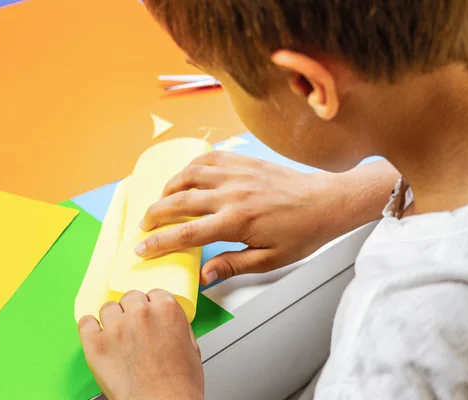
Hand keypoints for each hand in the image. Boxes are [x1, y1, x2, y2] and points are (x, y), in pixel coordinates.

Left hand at [79, 289, 203, 399]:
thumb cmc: (178, 386)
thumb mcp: (192, 347)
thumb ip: (177, 325)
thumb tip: (167, 320)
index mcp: (166, 310)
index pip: (153, 294)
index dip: (151, 307)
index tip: (148, 316)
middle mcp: (140, 313)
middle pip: (130, 298)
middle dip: (132, 311)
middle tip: (134, 330)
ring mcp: (116, 327)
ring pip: (107, 308)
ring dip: (112, 320)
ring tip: (117, 337)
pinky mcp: (96, 343)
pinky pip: (85, 323)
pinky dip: (90, 328)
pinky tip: (97, 336)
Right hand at [136, 152, 396, 284]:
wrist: (326, 201)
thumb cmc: (301, 233)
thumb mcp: (269, 259)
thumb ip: (232, 265)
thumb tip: (203, 276)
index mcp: (236, 222)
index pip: (186, 233)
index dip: (159, 242)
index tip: (141, 248)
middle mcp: (231, 194)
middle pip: (179, 201)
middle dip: (155, 214)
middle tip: (144, 225)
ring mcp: (236, 173)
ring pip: (189, 175)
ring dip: (168, 188)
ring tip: (160, 201)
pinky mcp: (243, 161)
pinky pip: (207, 157)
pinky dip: (190, 166)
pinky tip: (185, 176)